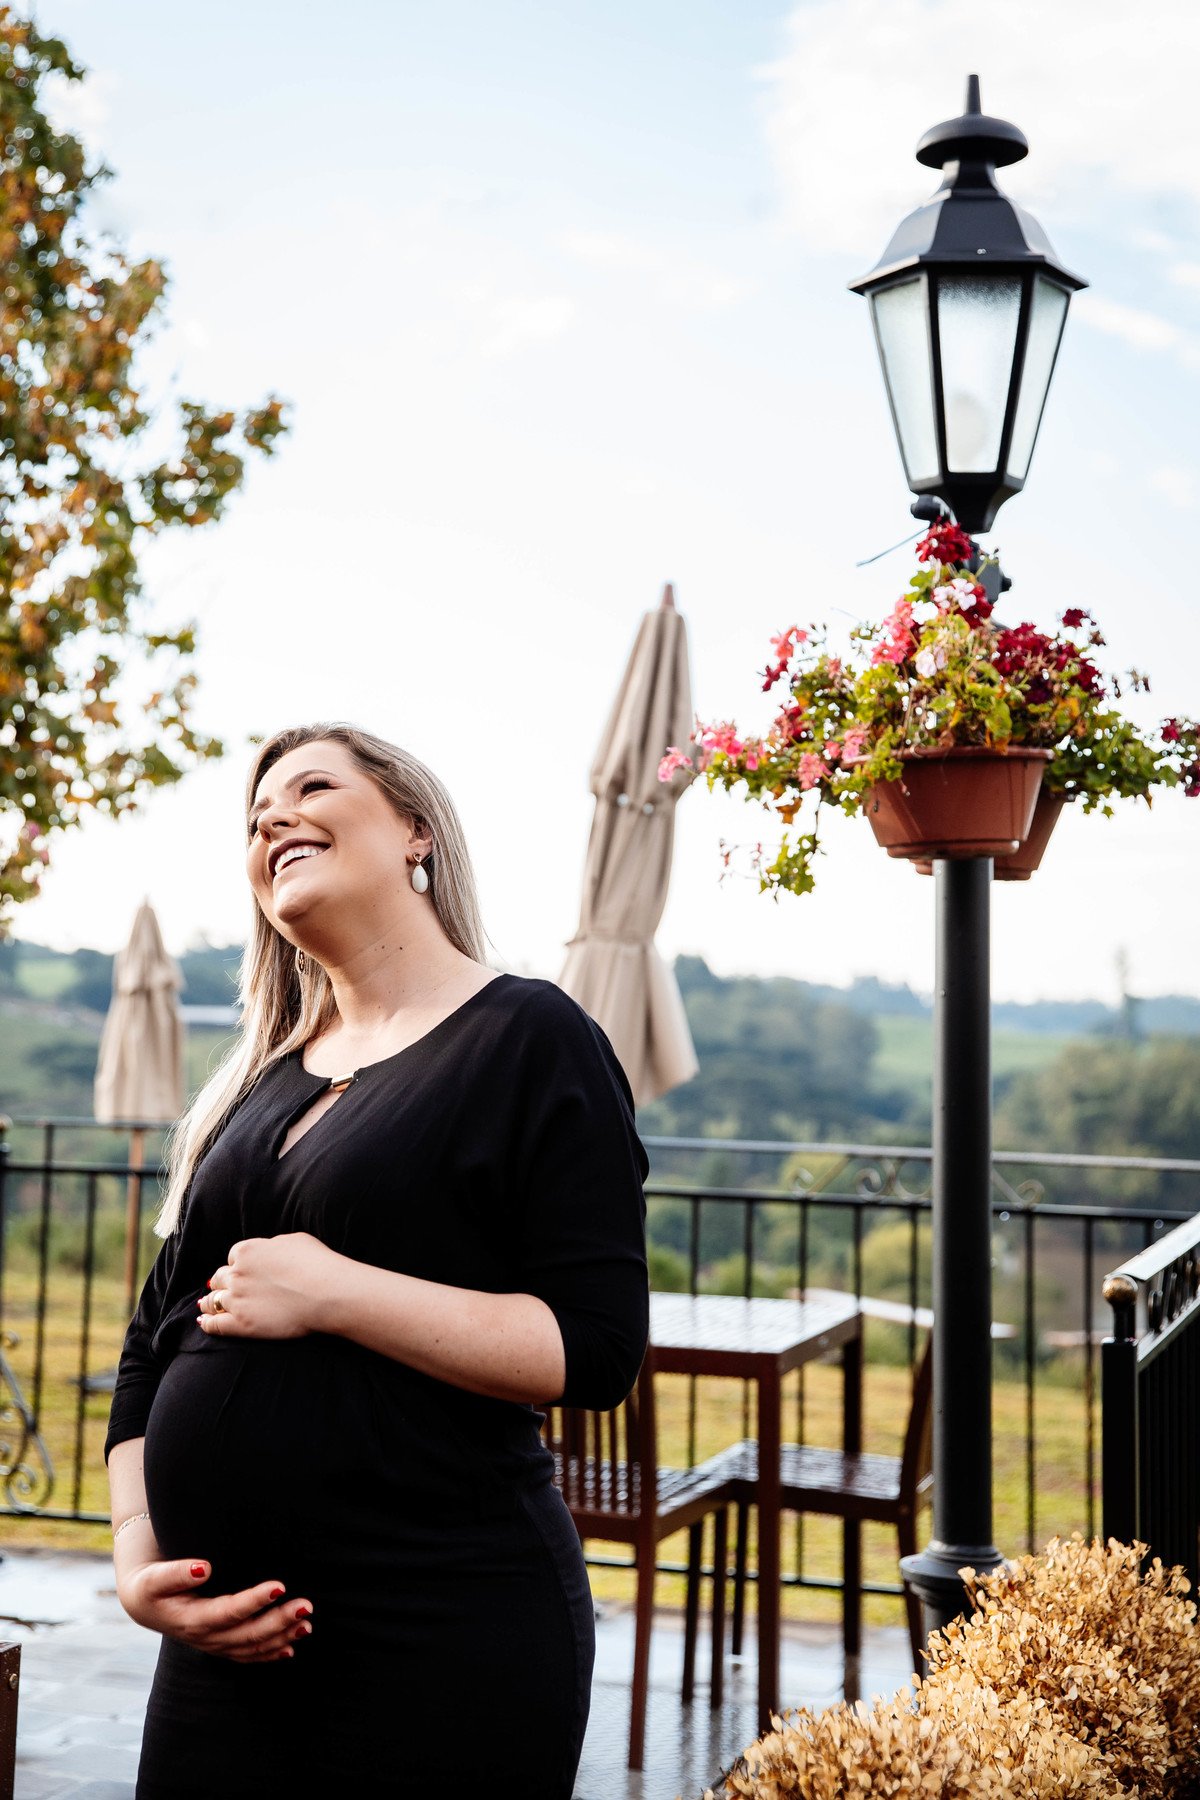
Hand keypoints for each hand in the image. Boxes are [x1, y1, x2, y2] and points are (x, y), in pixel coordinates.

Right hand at [118, 1555, 313, 1663]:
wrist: (143, 1603)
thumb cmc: (150, 1584)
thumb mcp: (154, 1578)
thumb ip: (176, 1573)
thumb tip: (204, 1567)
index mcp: (192, 1619)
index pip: (229, 1612)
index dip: (254, 1601)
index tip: (280, 1586)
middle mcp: (207, 1637)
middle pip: (248, 1634)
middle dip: (279, 1622)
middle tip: (306, 1606)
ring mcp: (215, 1644)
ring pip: (252, 1647)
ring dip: (281, 1638)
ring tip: (307, 1624)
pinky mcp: (221, 1645)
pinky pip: (248, 1655)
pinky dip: (270, 1653)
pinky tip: (290, 1648)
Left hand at [197, 1232, 342, 1339]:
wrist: (326, 1292)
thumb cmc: (317, 1263)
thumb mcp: (294, 1240)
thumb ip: (273, 1246)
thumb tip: (269, 1252)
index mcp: (248, 1251)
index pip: (234, 1256)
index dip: (238, 1264)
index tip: (242, 1270)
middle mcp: (237, 1274)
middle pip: (220, 1277)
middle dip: (220, 1282)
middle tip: (220, 1287)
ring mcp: (237, 1300)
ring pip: (213, 1300)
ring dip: (209, 1302)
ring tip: (205, 1306)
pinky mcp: (241, 1324)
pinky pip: (215, 1325)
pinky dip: (208, 1323)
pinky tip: (204, 1322)